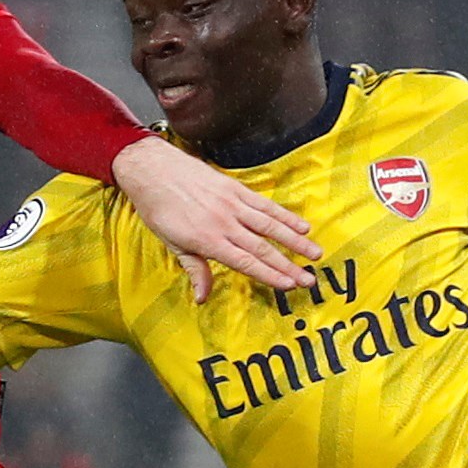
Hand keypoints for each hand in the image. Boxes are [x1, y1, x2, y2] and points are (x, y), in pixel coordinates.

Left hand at [111, 135, 319, 302]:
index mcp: (207, 240)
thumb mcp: (171, 243)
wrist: (153, 170)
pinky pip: (265, 205)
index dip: (269, 275)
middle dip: (289, 265)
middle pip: (263, 248)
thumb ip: (194, 269)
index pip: (245, 262)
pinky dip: (285, 215)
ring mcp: (232, 204)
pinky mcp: (236, 189)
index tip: (288, 285)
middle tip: (309, 279)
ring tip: (315, 253)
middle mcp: (224, 223)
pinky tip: (301, 225)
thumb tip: (202, 297)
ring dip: (295, 241)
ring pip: (270, 226)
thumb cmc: (158, 209)